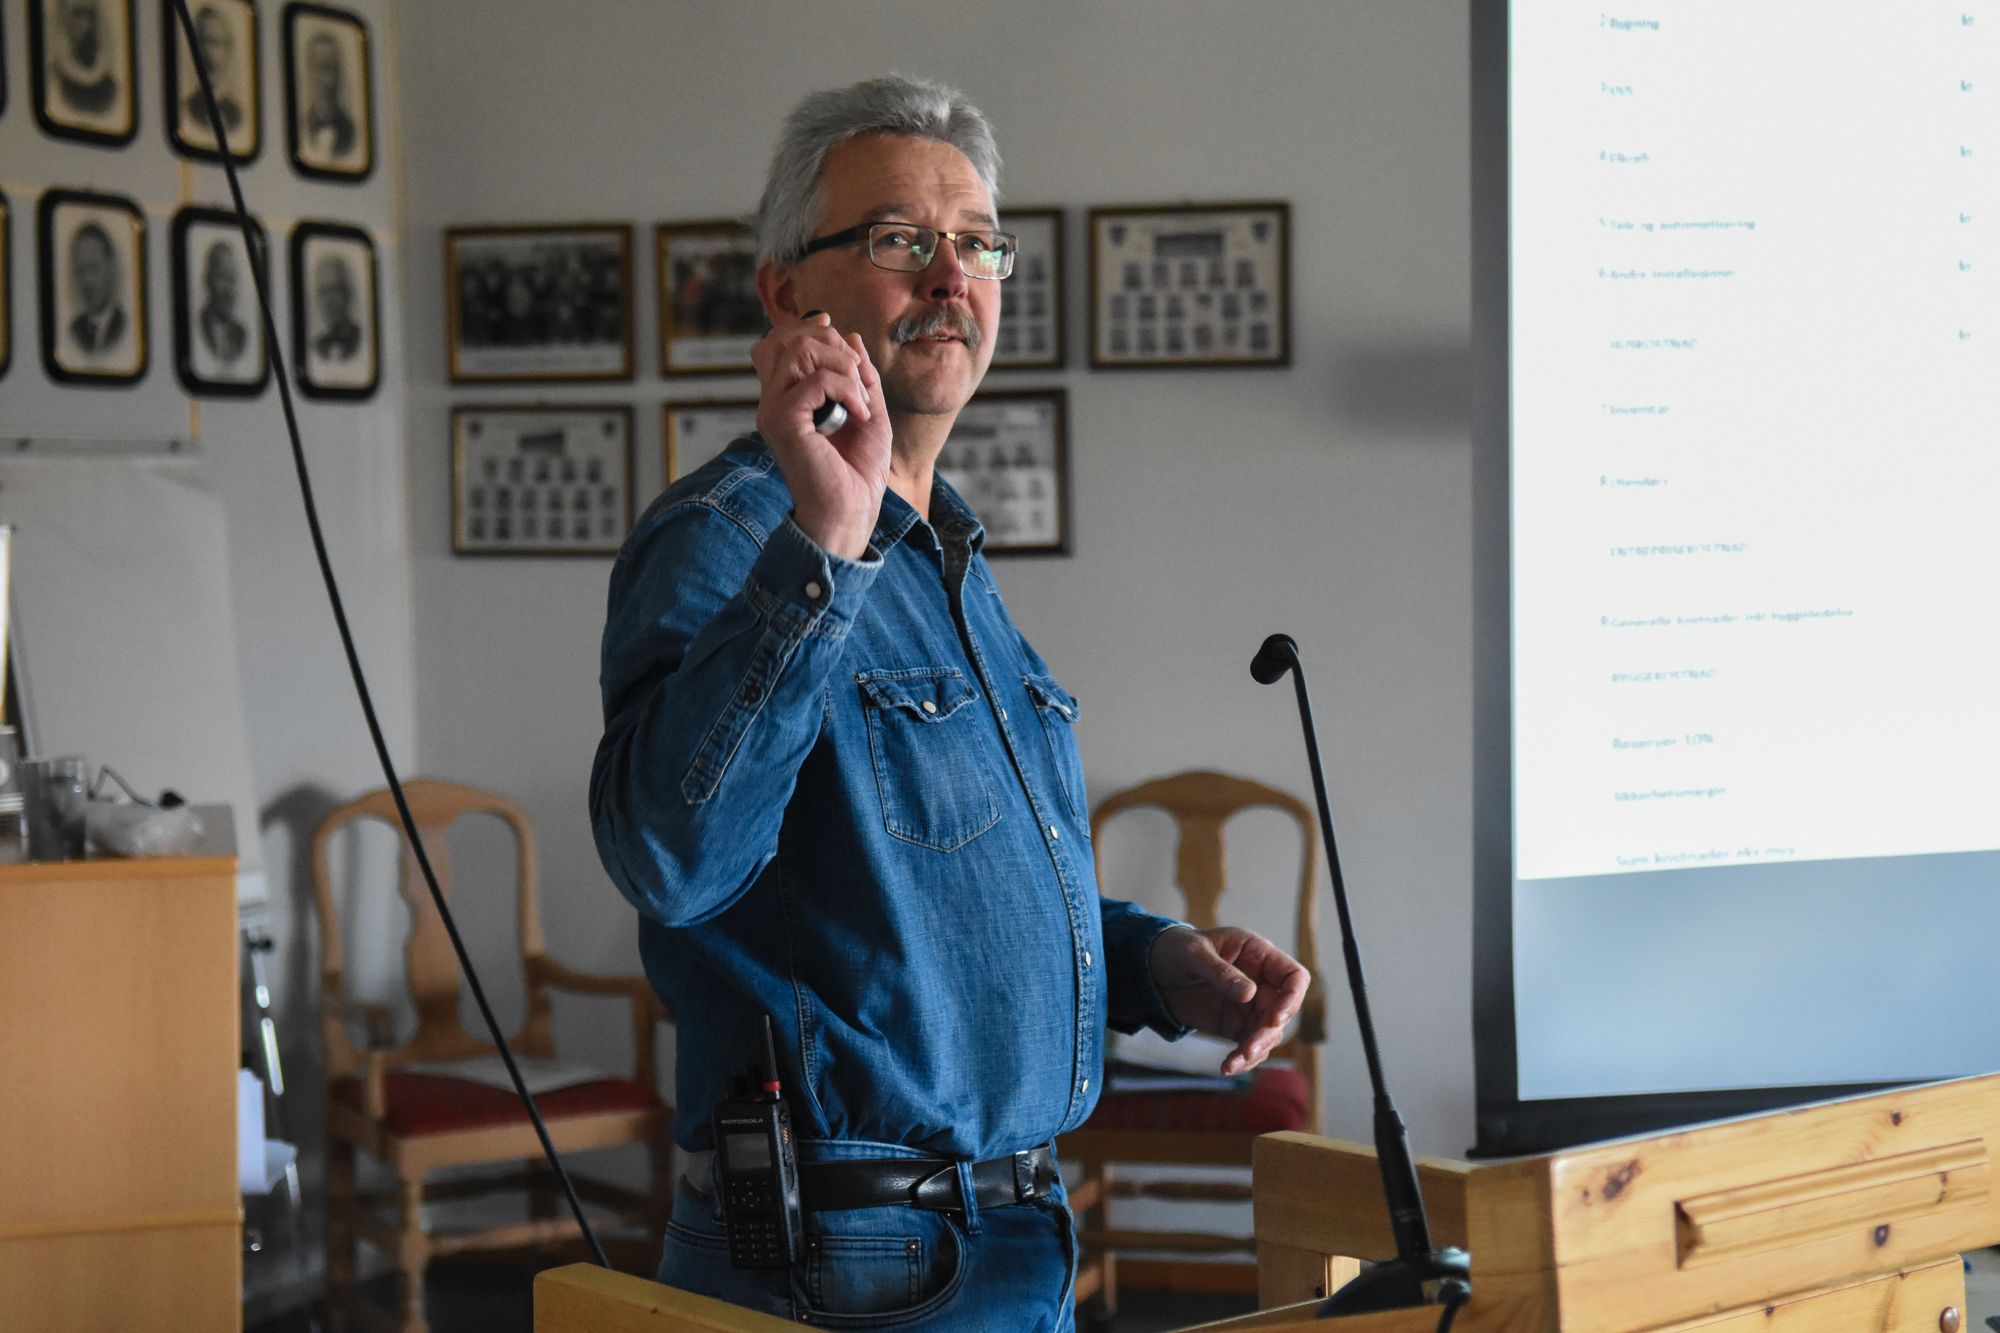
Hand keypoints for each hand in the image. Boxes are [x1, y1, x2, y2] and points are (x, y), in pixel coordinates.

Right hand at [750, 311, 890, 559]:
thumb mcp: (869, 411)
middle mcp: (773, 401)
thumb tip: (850, 336)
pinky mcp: (782, 421)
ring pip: (797, 350)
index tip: (848, 349)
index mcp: (787, 398)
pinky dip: (848, 390)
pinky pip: (815, 380)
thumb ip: (859, 375)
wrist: (850, 512)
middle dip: (834, 346)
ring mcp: (773, 410)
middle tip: (860, 380)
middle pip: (787, 338)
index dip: (814, 331)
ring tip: (861, 399)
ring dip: (842, 366)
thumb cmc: (857, 473)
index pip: (781, 341)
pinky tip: (860, 415)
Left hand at [1149, 926, 1310, 1075]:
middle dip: (1267, 1033)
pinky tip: (1227, 1067)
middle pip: (1282, 1012)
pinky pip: (1248, 1045)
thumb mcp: (1193, 953)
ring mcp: (1249, 1006)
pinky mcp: (1234, 1025)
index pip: (1294, 977)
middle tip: (1247, 1049)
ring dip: (1255, 1051)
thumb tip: (1249, 994)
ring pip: (1268, 1034)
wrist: (1151, 969)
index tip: (1275, 1018)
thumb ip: (1221, 972)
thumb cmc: (1175, 948)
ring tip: (1232, 1063)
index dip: (1292, 998)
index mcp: (1258, 954)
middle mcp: (1260, 982)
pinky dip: (1242, 1059)